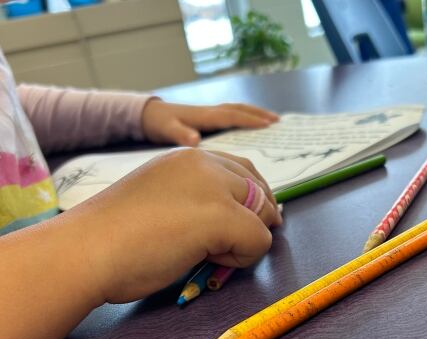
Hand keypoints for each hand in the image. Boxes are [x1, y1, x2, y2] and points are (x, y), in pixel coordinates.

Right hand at [78, 147, 282, 303]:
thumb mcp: (161, 202)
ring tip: (211, 256)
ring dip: (248, 239)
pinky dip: (244, 257)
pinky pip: (259, 239)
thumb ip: (194, 201)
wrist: (85, 250)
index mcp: (186, 157)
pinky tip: (209, 263)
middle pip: (258, 187)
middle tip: (242, 247)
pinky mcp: (220, 215)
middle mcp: (203, 163)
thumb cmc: (113, 238)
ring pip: (263, 212)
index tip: (251, 223)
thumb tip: (233, 223)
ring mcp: (213, 187)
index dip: (253, 198)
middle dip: (260, 218)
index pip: (241, 169)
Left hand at [141, 100, 278, 145]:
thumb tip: (196, 140)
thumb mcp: (167, 130)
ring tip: (272, 120)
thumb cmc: (158, 124)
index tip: (268, 124)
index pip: (232, 116)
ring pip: (237, 111)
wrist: (148, 115)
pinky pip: (232, 115)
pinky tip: (250, 124)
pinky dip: (245, 117)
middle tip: (278, 121)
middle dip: (259, 114)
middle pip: (239, 110)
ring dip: (255, 113)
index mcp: (205, 116)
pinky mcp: (208, 118)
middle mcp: (211, 112)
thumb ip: (180, 134)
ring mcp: (210, 113)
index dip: (250, 120)